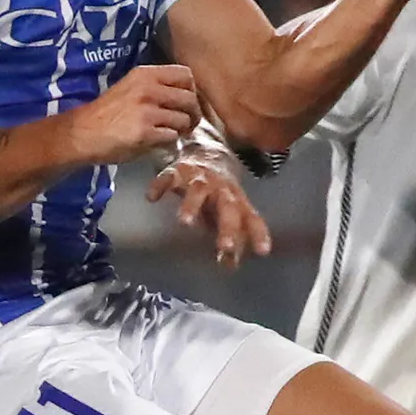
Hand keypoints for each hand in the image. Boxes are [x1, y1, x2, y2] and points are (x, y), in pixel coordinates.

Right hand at [71, 62, 201, 164]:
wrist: (82, 133)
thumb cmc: (107, 113)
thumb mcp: (130, 88)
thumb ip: (156, 87)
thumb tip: (185, 96)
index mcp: (145, 75)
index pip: (185, 75)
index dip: (191, 91)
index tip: (185, 103)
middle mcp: (148, 88)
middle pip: (190, 98)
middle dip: (193, 114)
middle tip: (187, 125)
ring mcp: (147, 110)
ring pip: (184, 120)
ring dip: (182, 130)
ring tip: (171, 134)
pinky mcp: (145, 132)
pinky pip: (172, 137)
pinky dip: (169, 142)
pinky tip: (158, 142)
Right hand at [148, 152, 271, 267]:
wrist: (205, 148)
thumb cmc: (218, 190)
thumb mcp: (227, 213)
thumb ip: (230, 240)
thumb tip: (230, 266)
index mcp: (236, 201)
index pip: (250, 218)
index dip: (257, 234)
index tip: (263, 251)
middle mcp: (220, 189)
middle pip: (228, 207)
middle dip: (228, 227)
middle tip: (225, 247)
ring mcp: (199, 178)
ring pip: (198, 190)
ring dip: (192, 205)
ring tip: (184, 223)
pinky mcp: (178, 171)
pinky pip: (168, 177)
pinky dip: (160, 186)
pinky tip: (152, 198)